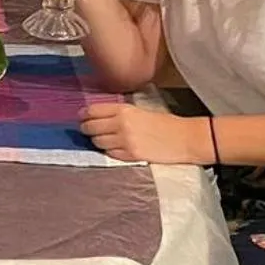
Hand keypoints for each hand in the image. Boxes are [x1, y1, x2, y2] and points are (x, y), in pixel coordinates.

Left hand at [78, 102, 210, 164]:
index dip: (83, 114)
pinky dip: (109, 150)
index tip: (82, 116)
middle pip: (90, 127)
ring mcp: (124, 141)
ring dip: (97, 141)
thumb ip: (119, 113)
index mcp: (124, 109)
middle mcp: (121, 124)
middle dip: (86, 128)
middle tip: (88, 129)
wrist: (183, 138)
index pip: (92, 110)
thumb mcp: (140, 111)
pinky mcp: (130, 155)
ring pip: (97, 142)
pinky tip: (115, 147)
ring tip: (104, 139)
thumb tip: (97, 116)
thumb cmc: (164, 123)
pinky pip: (109, 153)